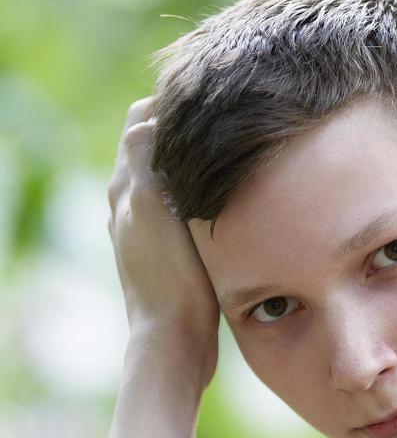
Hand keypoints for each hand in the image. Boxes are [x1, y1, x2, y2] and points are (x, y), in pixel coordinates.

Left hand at [107, 96, 219, 385]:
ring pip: (172, 177)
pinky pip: (185, 206)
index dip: (170, 104)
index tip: (209, 98)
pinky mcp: (169, 253)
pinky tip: (227, 201)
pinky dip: (201, 192)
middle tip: (228, 123)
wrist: (174, 339)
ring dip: (195, 162)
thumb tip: (147, 118)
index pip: (141, 122)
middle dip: (185, 130)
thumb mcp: (152, 209)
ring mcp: (150, 230)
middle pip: (156, 147)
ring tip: (231, 155)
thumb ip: (144, 161)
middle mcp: (130, 205)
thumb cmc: (167, 277)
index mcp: (125, 188)